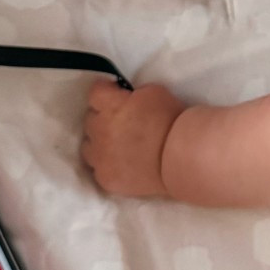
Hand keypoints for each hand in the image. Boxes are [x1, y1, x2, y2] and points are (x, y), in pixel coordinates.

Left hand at [80, 82, 183, 198]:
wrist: (181, 157)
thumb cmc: (170, 120)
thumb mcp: (153, 92)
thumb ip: (132, 94)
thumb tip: (125, 98)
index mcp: (110, 106)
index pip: (95, 93)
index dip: (107, 92)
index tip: (116, 95)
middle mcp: (99, 130)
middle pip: (90, 119)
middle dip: (103, 117)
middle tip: (122, 122)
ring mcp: (100, 157)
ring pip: (88, 147)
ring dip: (100, 143)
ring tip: (118, 146)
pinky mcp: (105, 178)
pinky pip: (98, 168)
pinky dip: (107, 165)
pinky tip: (122, 165)